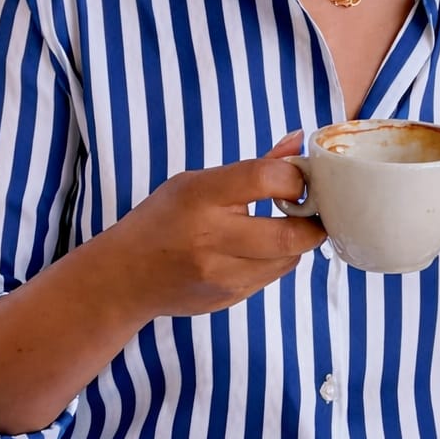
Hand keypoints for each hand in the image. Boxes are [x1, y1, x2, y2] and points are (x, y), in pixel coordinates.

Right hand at [112, 132, 326, 321]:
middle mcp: (210, 237)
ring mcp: (220, 274)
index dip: (294, 178)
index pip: (264, 178)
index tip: (298, 180)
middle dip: (313, 222)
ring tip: (289, 227)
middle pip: (288, 234)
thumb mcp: (196, 182)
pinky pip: (272, 277)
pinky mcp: (228, 297)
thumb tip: (299, 140)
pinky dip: (278, 261)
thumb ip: (253, 166)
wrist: (124, 277)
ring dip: (297, 243)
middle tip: (315, 211)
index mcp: (200, 196)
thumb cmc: (163, 219)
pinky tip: (263, 250)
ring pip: (287, 259)